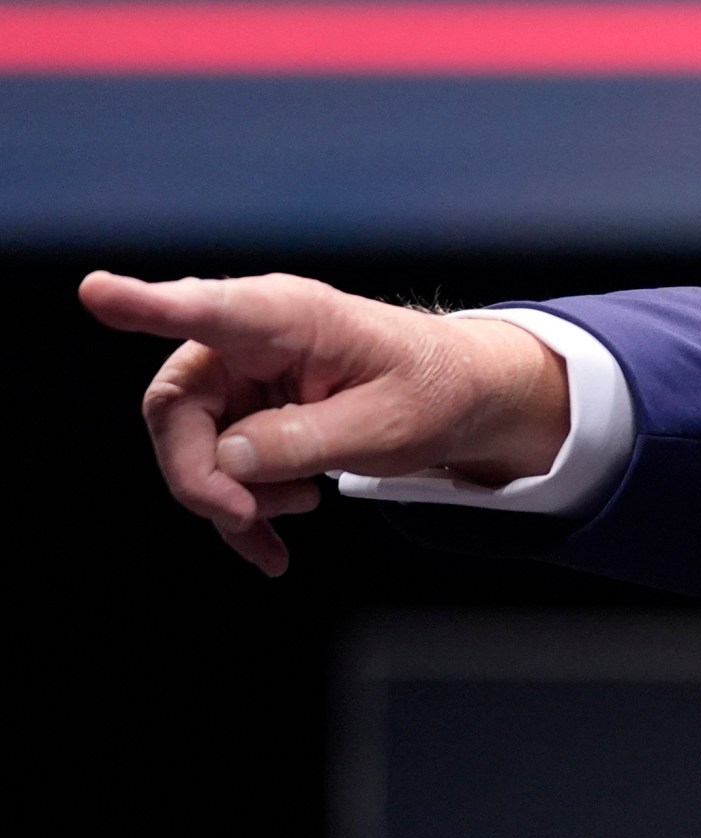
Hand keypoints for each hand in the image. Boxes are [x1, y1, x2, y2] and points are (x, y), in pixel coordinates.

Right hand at [80, 271, 571, 575]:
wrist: (465, 398)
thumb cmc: (435, 391)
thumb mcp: (387, 425)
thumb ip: (307, 441)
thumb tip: (227, 460)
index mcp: (288, 317)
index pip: (206, 309)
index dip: (146, 304)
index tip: (99, 292)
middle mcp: (251, 337)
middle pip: (178, 408)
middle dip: (202, 475)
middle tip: (245, 518)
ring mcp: (244, 374)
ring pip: (193, 445)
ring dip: (229, 496)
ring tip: (301, 506)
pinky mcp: (248, 409)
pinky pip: (215, 462)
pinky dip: (236, 507)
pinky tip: (266, 545)